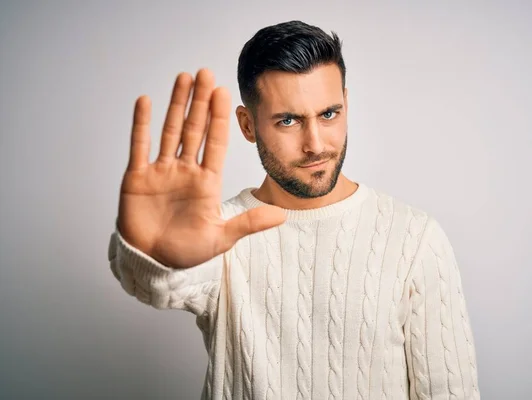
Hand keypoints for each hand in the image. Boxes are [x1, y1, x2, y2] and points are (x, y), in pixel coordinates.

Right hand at [117, 69, 285, 268]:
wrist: (153, 263)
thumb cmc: (186, 252)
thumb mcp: (221, 238)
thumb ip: (249, 224)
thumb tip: (282, 215)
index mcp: (206, 182)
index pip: (215, 142)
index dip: (219, 118)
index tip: (225, 93)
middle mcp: (185, 171)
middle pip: (194, 129)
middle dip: (200, 102)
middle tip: (207, 73)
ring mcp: (161, 172)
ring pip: (170, 130)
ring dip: (175, 105)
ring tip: (183, 78)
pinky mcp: (137, 177)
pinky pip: (139, 146)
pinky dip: (141, 124)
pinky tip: (146, 102)